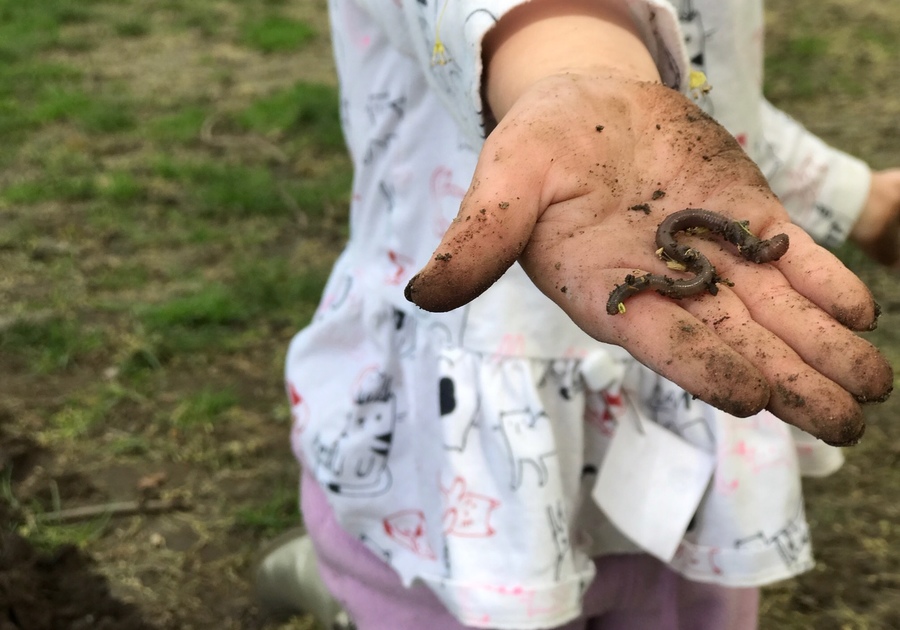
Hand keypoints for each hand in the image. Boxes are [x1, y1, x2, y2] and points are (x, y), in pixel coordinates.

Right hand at [405, 74, 891, 444]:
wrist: (583, 108)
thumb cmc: (534, 151)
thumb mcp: (501, 186)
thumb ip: (476, 241)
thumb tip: (420, 292)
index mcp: (607, 294)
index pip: (663, 341)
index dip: (706, 366)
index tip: (753, 397)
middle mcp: (666, 289)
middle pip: (736, 344)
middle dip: (790, 382)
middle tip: (845, 423)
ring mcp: (711, 257)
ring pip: (775, 313)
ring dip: (823, 349)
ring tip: (870, 388)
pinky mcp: (745, 221)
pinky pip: (790, 260)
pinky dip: (825, 284)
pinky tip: (860, 311)